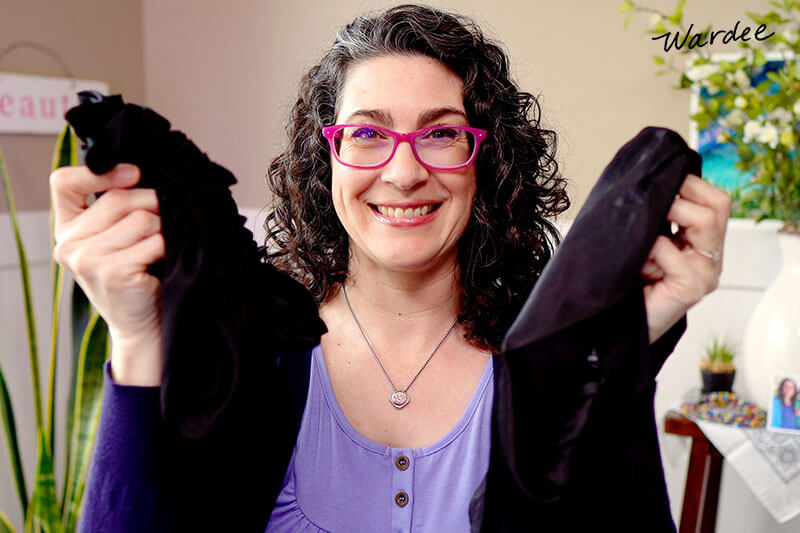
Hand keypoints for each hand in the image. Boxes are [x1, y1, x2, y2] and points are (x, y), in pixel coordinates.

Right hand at [51, 164, 164, 384]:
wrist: (143, 324)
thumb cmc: (137, 275)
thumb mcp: (118, 238)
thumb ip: (117, 207)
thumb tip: (141, 174)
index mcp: (67, 229)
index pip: (65, 182)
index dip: (100, 173)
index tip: (134, 174)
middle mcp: (69, 243)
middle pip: (118, 198)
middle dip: (151, 204)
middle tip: (163, 226)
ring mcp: (86, 259)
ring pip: (140, 219)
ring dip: (162, 229)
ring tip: (160, 249)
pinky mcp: (111, 272)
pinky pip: (153, 241)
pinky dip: (166, 248)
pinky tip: (160, 263)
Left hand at [641, 175, 730, 342]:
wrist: (616, 325)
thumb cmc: (627, 281)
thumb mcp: (644, 242)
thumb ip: (655, 217)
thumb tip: (649, 182)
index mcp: (703, 243)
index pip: (717, 200)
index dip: (690, 185)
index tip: (659, 188)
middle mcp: (710, 257)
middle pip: (717, 205)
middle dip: (679, 197)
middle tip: (651, 210)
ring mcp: (705, 273)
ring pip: (704, 221)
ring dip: (666, 218)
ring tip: (644, 240)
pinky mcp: (692, 288)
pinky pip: (671, 251)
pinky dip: (650, 249)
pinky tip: (639, 265)